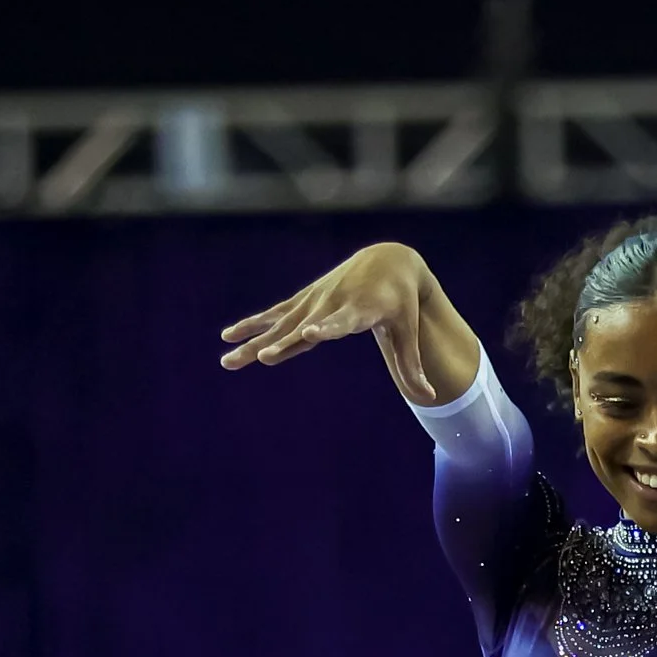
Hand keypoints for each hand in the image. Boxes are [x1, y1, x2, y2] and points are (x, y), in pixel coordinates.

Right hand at [220, 241, 441, 400]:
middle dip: (278, 343)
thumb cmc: (401, 301)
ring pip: (278, 325)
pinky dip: (251, 324)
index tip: (310, 333)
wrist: (387, 259)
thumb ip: (412, 364)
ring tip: (227, 360)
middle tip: (258, 359)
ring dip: (252, 341)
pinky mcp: (303, 301)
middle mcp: (330, 305)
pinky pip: (273, 314)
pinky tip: (228, 336)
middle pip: (299, 328)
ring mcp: (312, 302)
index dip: (326, 328)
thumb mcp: (408, 331)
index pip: (340, 322)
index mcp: (358, 311)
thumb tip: (429, 396)